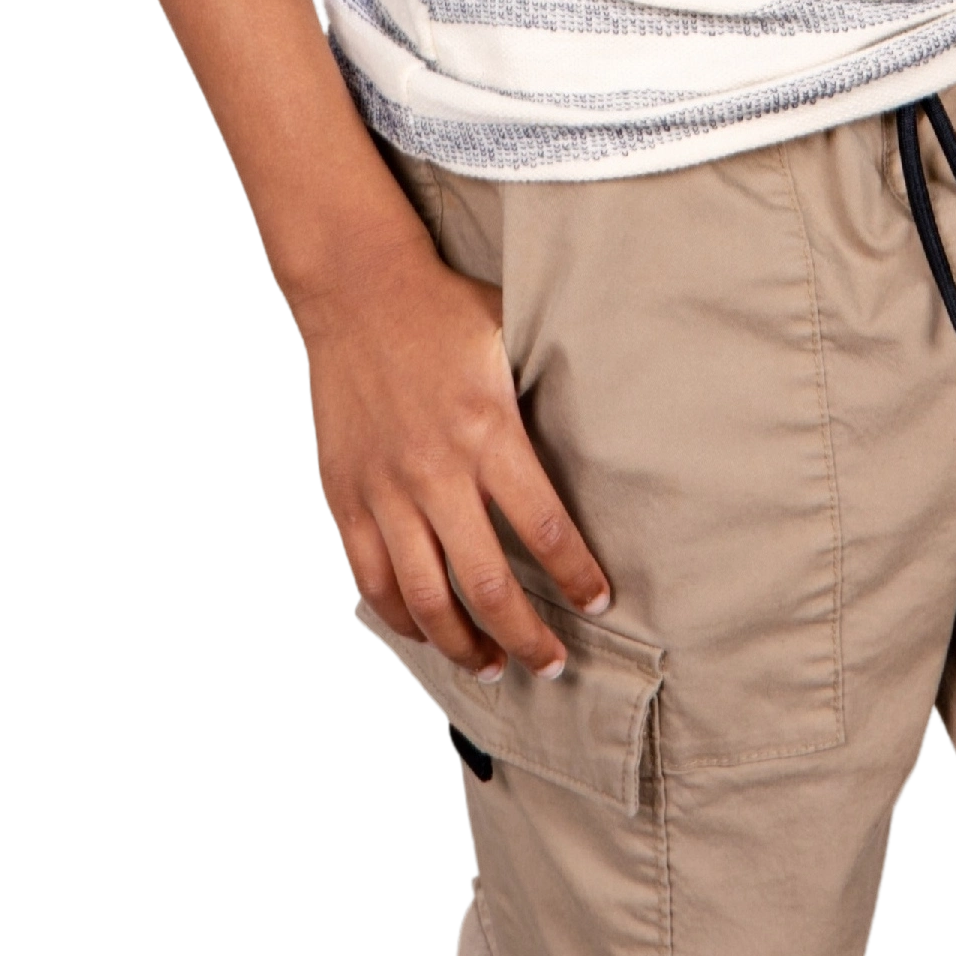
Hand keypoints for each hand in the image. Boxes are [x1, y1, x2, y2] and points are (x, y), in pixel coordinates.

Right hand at [297, 235, 612, 682]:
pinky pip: (373, 579)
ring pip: (427, 599)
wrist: (358, 289)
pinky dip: (402, 618)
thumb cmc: (442, 310)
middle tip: (553, 663)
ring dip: (464, 645)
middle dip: (528, 637)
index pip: (545, 529)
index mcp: (487, 431)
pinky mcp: (346, 497)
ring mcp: (386, 490)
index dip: (576, 577)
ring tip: (494, 666)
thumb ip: (549, 388)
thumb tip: (609, 418)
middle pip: (489, 584)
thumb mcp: (512, 337)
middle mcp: (436, 470)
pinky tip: (427, 633)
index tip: (597, 601)